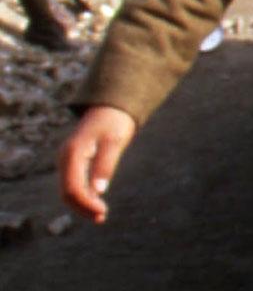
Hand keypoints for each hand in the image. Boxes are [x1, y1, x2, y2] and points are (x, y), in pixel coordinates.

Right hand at [59, 106, 136, 222]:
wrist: (110, 108)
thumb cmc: (114, 123)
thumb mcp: (114, 141)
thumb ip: (106, 163)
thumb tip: (99, 190)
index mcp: (73, 153)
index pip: (73, 187)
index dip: (86, 203)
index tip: (102, 212)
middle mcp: (65, 159)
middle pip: (67, 192)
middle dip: (83, 207)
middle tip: (102, 217)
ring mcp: (67, 162)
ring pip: (68, 191)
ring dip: (82, 204)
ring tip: (100, 216)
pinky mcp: (72, 164)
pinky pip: (73, 184)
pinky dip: (83, 196)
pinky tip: (96, 203)